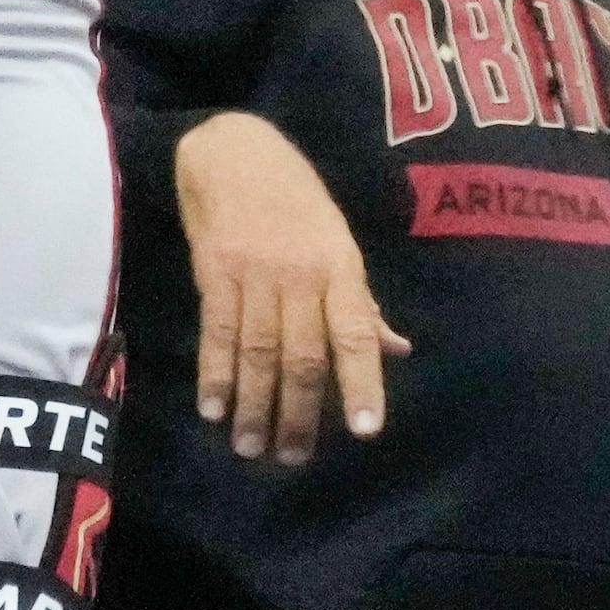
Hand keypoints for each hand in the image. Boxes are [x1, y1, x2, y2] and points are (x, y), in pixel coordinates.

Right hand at [172, 110, 406, 460]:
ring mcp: (255, 273)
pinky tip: (214, 410)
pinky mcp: (213, 272)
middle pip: (303, 355)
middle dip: (300, 413)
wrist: (233, 150)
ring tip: (252, 448)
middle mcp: (300, 274)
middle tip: (293, 459)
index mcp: (340, 267)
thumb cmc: (296, 199)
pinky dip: (215, 373)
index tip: (365, 430)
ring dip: (255, 406)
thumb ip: (361, 303)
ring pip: (259, 352)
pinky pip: (217, 332)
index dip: (361, 383)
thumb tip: (396, 351)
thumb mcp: (339, 242)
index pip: (355, 334)